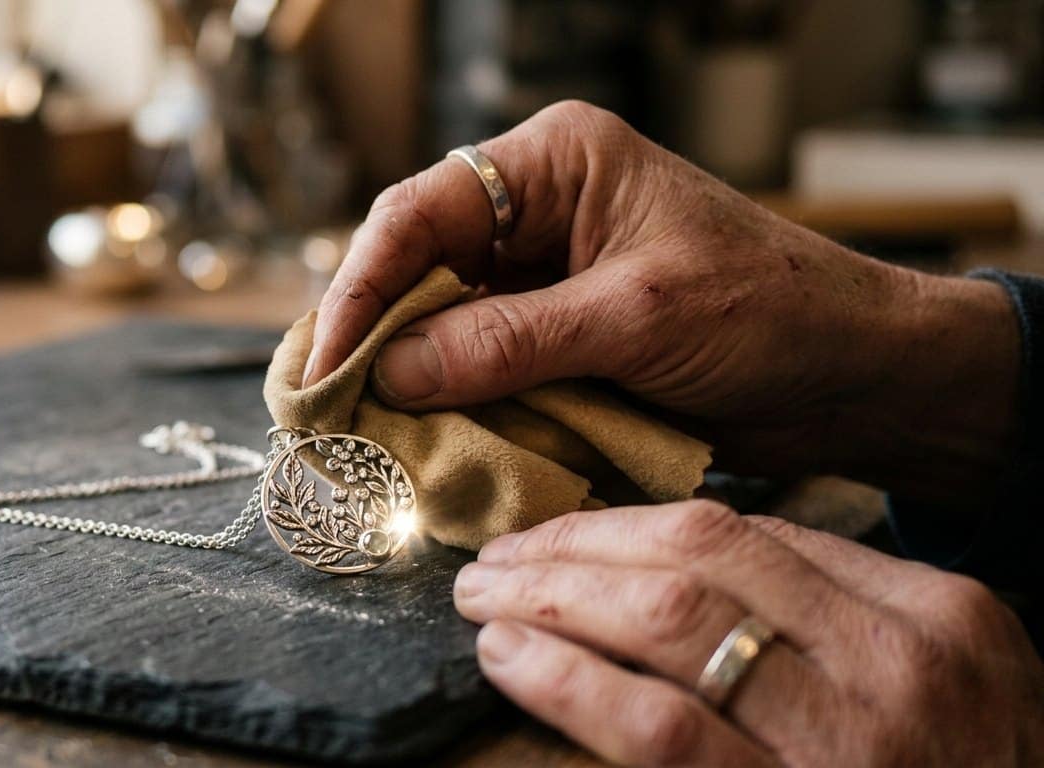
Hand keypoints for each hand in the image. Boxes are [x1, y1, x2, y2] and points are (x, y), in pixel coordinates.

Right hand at [305, 101, 1017, 504]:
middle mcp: (538, 211)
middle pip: (418, 268)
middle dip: (376, 338)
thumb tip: (390, 374)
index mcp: (555, 164)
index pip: (421, 212)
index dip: (363, 287)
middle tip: (324, 408)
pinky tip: (426, 441)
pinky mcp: (558, 336)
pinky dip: (457, 406)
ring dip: (410, 380)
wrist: (856, 375)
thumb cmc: (769, 313)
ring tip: (361, 436)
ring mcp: (545, 277)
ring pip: (442, 324)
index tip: (326, 362)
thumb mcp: (634, 320)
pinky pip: (482, 367)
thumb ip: (508, 342)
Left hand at [453, 500, 1043, 766]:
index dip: (627, 527)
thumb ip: (825, 619)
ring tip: (488, 599)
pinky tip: (509, 657)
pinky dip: (570, 681)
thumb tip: (668, 567)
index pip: (748, 534)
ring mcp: (853, 739)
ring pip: (671, 622)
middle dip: (577, 547)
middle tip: (499, 557)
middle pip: (698, 558)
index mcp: (936, 614)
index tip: (559, 536)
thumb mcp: (926, 685)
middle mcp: (899, 662)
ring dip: (555, 599)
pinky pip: (662, 730)